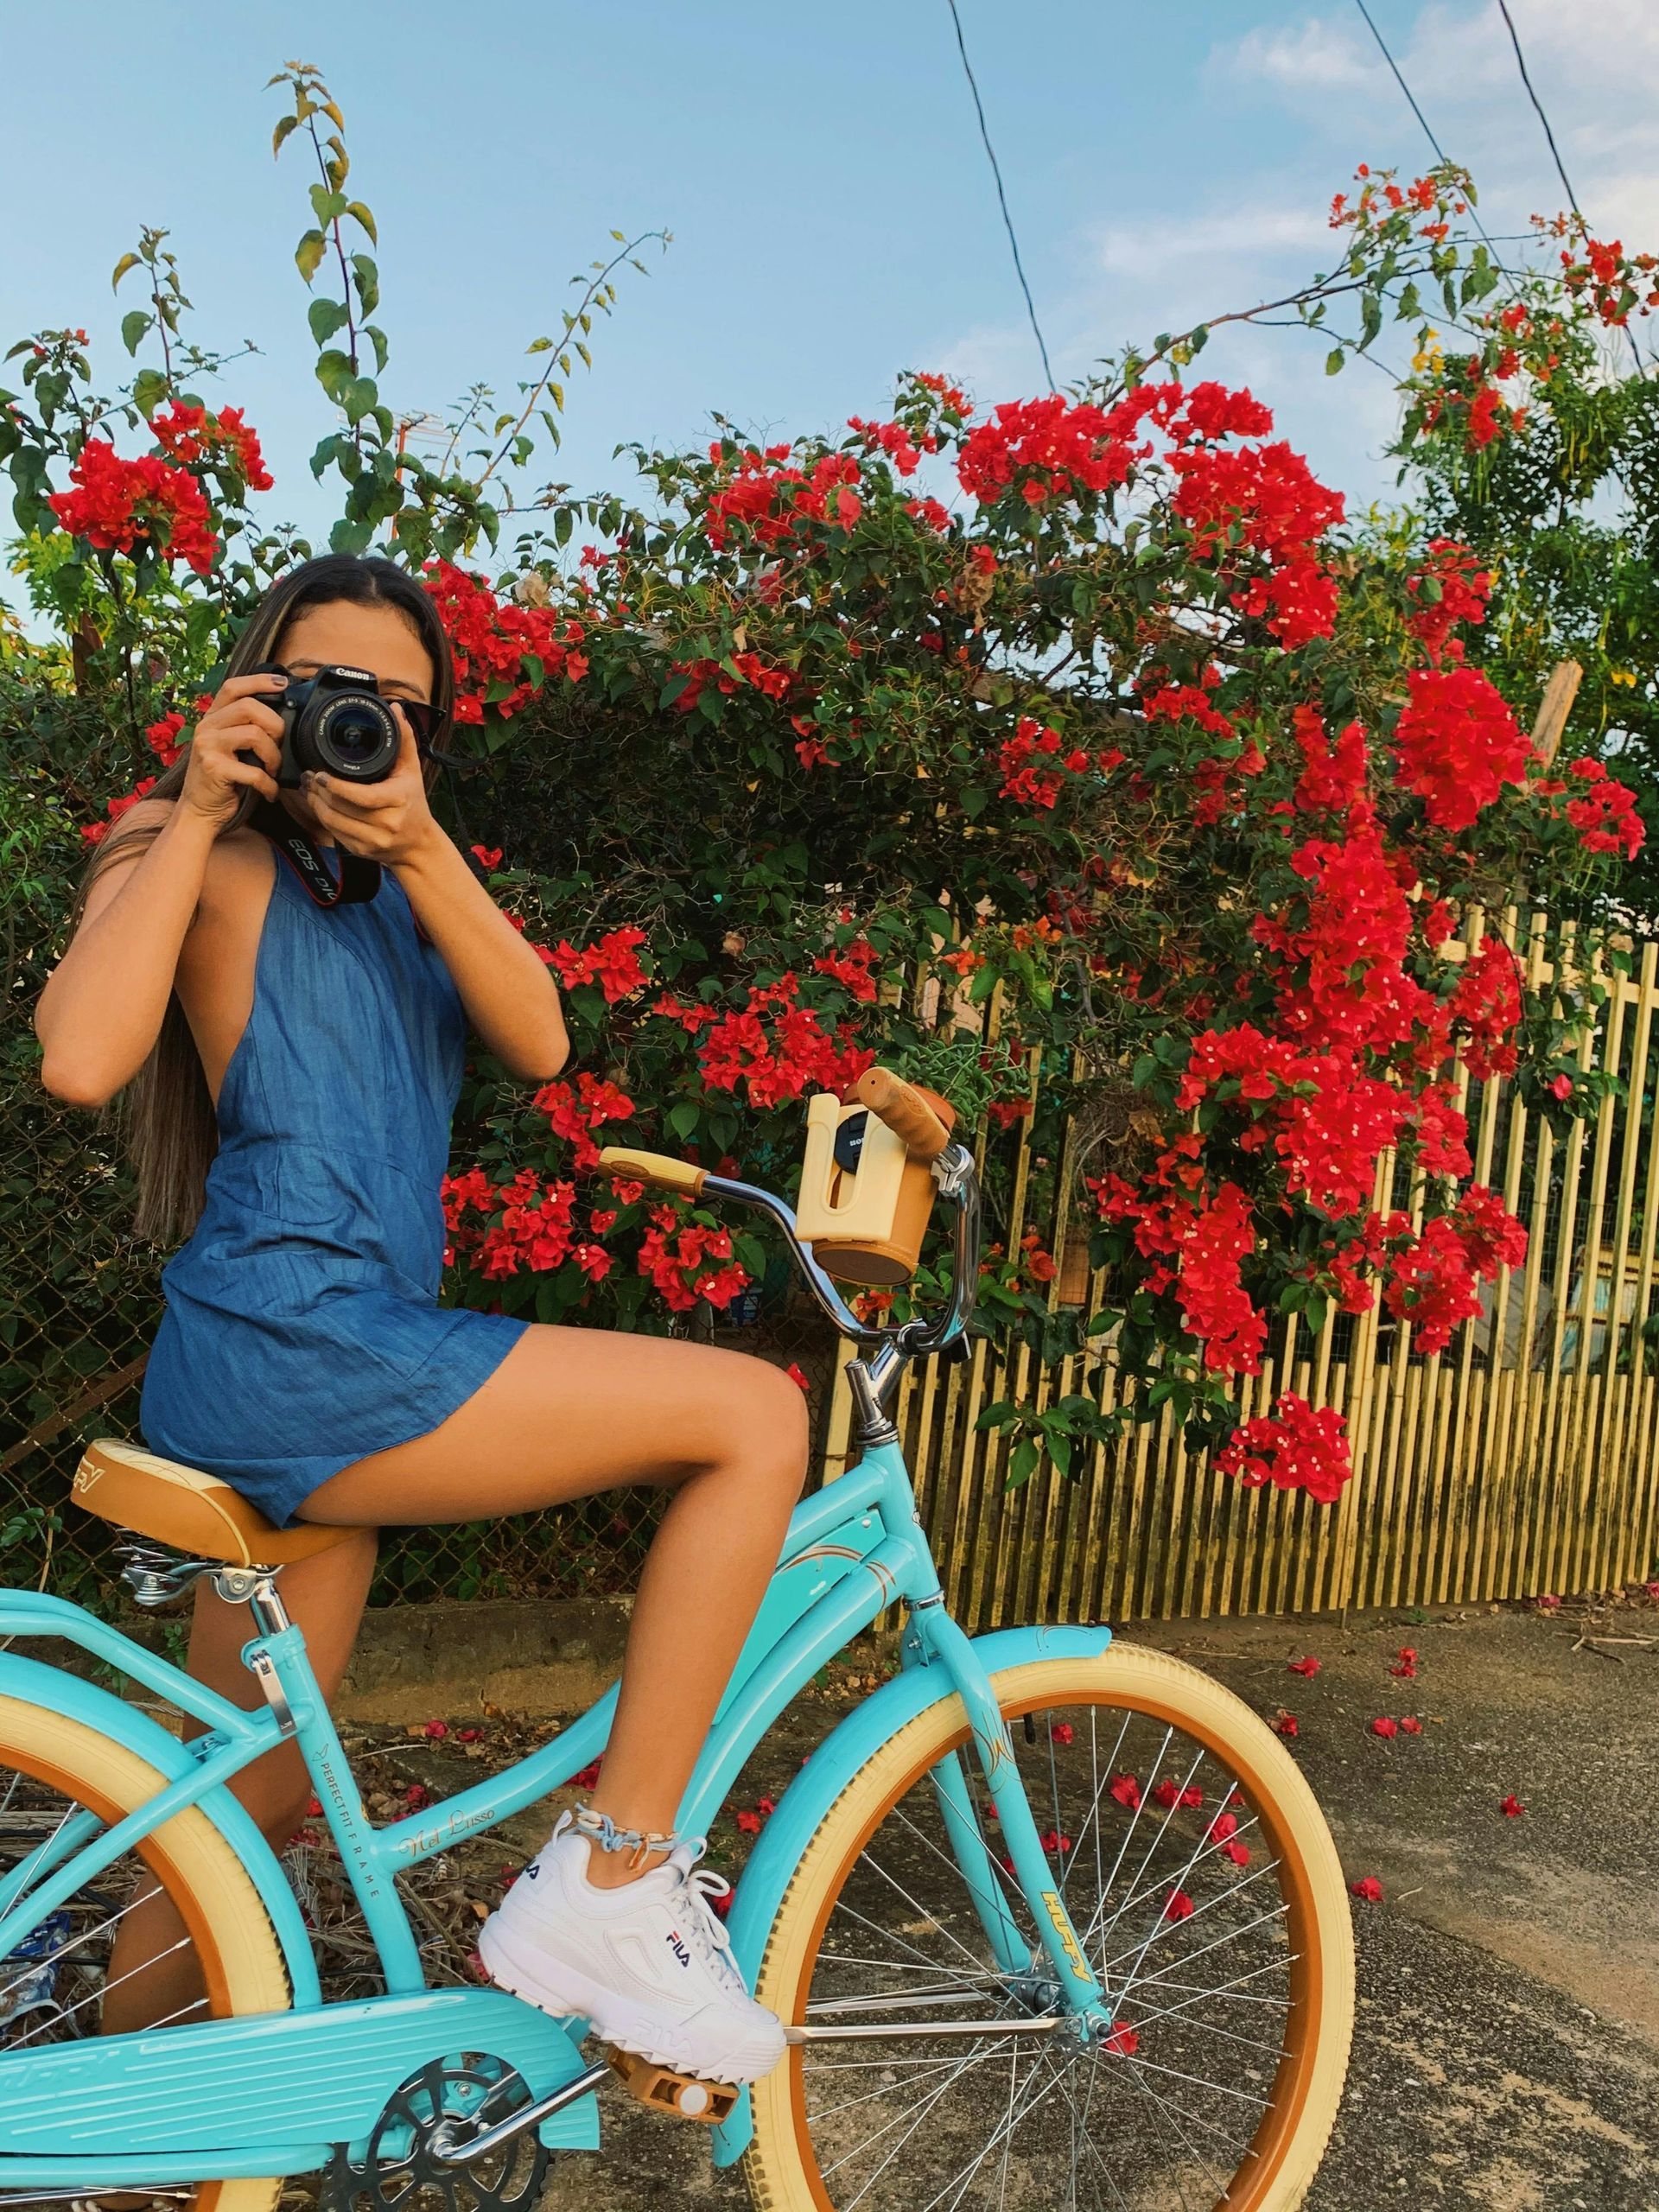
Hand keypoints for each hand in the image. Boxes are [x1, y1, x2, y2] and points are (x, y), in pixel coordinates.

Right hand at [177, 672, 287, 825]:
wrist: (200, 810)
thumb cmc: (223, 779)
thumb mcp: (230, 748)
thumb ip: (245, 728)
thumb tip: (282, 717)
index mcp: (212, 718)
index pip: (233, 687)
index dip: (258, 681)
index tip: (282, 684)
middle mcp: (206, 727)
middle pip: (249, 707)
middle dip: (275, 725)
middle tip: (280, 745)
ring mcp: (207, 746)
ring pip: (255, 735)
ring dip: (274, 756)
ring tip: (273, 770)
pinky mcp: (214, 768)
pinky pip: (254, 771)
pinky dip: (269, 784)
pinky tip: (269, 791)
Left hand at [299, 711, 441, 867]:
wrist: (418, 846)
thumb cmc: (414, 804)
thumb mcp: (412, 771)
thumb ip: (404, 738)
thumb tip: (396, 710)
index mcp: (398, 800)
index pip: (361, 796)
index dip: (335, 786)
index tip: (320, 774)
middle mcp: (386, 823)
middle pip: (341, 808)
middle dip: (318, 792)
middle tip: (309, 776)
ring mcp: (372, 840)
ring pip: (333, 821)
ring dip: (315, 804)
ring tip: (310, 788)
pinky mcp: (361, 851)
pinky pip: (334, 833)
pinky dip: (322, 818)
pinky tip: (318, 805)